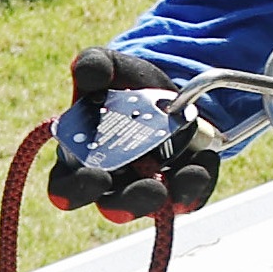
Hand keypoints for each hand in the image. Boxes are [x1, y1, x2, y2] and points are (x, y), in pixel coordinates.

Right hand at [46, 45, 221, 223]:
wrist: (168, 90)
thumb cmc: (125, 85)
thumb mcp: (111, 67)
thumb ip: (94, 64)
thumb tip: (88, 72)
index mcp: (80, 159)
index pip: (65, 189)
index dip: (76, 190)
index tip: (97, 176)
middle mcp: (111, 182)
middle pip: (113, 207)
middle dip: (131, 203)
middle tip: (151, 189)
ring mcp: (147, 187)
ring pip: (155, 206)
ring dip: (174, 196)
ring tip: (190, 174)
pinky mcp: (180, 187)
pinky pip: (190, 195)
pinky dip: (200, 180)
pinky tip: (207, 158)